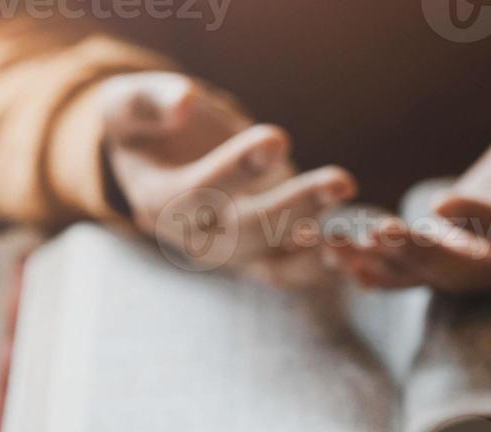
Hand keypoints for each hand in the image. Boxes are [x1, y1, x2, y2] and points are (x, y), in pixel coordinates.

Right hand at [95, 72, 355, 285]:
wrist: (159, 159)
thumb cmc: (144, 125)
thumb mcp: (129, 103)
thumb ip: (150, 102)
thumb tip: (183, 102)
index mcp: (157, 204)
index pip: (199, 192)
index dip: (237, 168)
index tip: (278, 138)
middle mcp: (193, 240)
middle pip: (245, 232)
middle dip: (294, 207)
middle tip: (342, 181)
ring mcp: (229, 254)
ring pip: (274, 261)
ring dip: (320, 249)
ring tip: (361, 229)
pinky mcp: (259, 255)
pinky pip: (292, 271)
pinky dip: (325, 266)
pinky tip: (361, 247)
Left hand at [328, 92, 490, 292]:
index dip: (486, 223)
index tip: (444, 202)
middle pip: (468, 270)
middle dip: (420, 255)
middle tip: (377, 233)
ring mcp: (489, 258)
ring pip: (432, 272)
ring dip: (384, 262)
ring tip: (336, 248)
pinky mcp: (463, 245)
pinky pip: (417, 262)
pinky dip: (378, 262)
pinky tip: (336, 255)